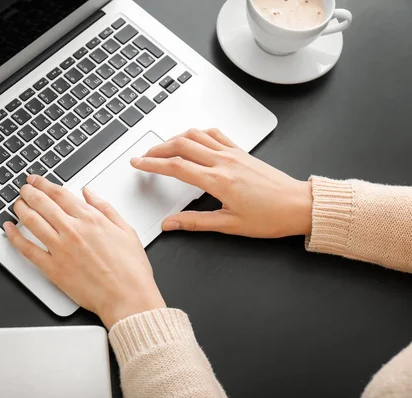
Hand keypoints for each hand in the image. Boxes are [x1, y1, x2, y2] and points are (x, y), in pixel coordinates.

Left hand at [4, 175, 165, 328]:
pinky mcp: (53, 269)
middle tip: (24, 188)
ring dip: (21, 208)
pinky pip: (27, 249)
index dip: (45, 184)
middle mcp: (72, 230)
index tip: (37, 180)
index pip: (60, 194)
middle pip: (43, 203)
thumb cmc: (131, 269)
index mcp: (90, 219)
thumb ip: (105, 207)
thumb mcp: (125, 230)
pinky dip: (15, 237)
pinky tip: (9, 229)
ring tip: (16, 203)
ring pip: (32, 221)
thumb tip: (89, 193)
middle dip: (29, 192)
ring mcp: (60, 249)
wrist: (127, 297)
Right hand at [131, 128, 312, 237]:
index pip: (176, 167)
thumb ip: (195, 222)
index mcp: (218, 181)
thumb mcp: (229, 225)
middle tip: (144, 156)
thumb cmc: (270, 217)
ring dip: (175, 138)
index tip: (138, 163)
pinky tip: (193, 138)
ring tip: (163, 148)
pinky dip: (198, 133)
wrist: (299, 205)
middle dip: (157, 148)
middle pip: (181, 145)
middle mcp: (224, 162)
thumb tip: (170, 224)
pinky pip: (215, 134)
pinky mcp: (241, 151)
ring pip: (196, 135)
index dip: (152, 164)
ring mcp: (233, 153)